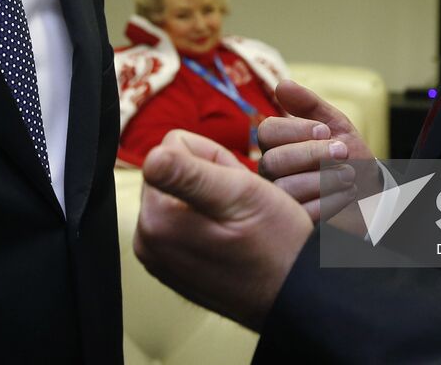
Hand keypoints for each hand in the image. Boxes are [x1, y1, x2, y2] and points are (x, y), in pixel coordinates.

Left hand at [134, 129, 311, 330]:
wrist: (294, 295)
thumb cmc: (276, 245)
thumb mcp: (240, 194)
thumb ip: (189, 172)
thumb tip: (152, 158)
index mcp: (156, 219)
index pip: (175, 146)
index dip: (215, 158)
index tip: (237, 188)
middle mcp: (146, 240)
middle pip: (174, 170)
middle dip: (211, 179)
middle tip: (242, 208)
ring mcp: (157, 257)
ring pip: (181, 194)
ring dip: (212, 200)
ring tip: (239, 224)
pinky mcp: (170, 267)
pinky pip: (183, 221)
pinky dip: (209, 221)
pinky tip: (231, 239)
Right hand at [258, 79, 379, 223]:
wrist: (372, 192)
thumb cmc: (349, 156)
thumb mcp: (336, 125)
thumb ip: (309, 105)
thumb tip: (281, 85)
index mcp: (277, 145)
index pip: (267, 132)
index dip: (296, 130)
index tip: (325, 131)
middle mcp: (272, 172)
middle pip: (272, 161)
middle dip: (311, 154)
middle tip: (343, 153)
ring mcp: (281, 199)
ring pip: (285, 188)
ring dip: (323, 180)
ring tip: (349, 176)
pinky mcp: (295, 222)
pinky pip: (301, 214)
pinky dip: (329, 202)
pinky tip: (347, 195)